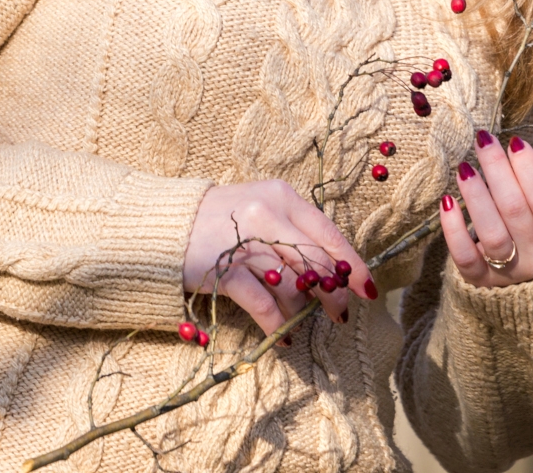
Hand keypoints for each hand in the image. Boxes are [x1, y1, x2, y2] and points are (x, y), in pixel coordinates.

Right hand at [182, 181, 375, 335]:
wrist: (163, 222)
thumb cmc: (219, 218)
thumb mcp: (260, 207)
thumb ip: (293, 229)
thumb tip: (333, 268)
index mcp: (282, 196)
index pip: (329, 234)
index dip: (353, 266)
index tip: (368, 289)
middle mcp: (267, 214)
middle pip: (316, 263)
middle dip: (333, 295)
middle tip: (339, 315)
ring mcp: (245, 242)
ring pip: (293, 285)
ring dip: (302, 311)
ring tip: (301, 322)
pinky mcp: (224, 270)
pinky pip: (263, 305)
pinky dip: (277, 324)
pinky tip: (283, 336)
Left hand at [440, 131, 532, 287]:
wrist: (525, 280)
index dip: (530, 170)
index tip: (514, 142)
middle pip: (515, 210)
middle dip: (497, 170)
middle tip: (483, 140)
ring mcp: (510, 272)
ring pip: (492, 233)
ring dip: (476, 195)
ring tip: (464, 167)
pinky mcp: (480, 280)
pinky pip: (466, 257)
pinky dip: (454, 230)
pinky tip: (447, 202)